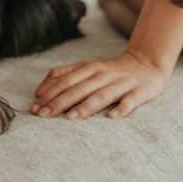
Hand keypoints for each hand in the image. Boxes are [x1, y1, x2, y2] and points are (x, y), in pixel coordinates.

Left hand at [31, 49, 168, 119]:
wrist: (146, 63)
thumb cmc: (110, 71)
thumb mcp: (87, 67)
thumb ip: (65, 74)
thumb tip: (40, 89)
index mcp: (89, 68)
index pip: (66, 80)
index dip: (50, 92)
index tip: (36, 105)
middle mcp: (103, 74)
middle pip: (79, 89)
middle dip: (60, 101)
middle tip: (44, 114)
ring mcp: (121, 83)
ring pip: (102, 95)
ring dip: (86, 106)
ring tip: (71, 117)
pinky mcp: (139, 92)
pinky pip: (130, 101)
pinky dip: (121, 109)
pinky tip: (112, 117)